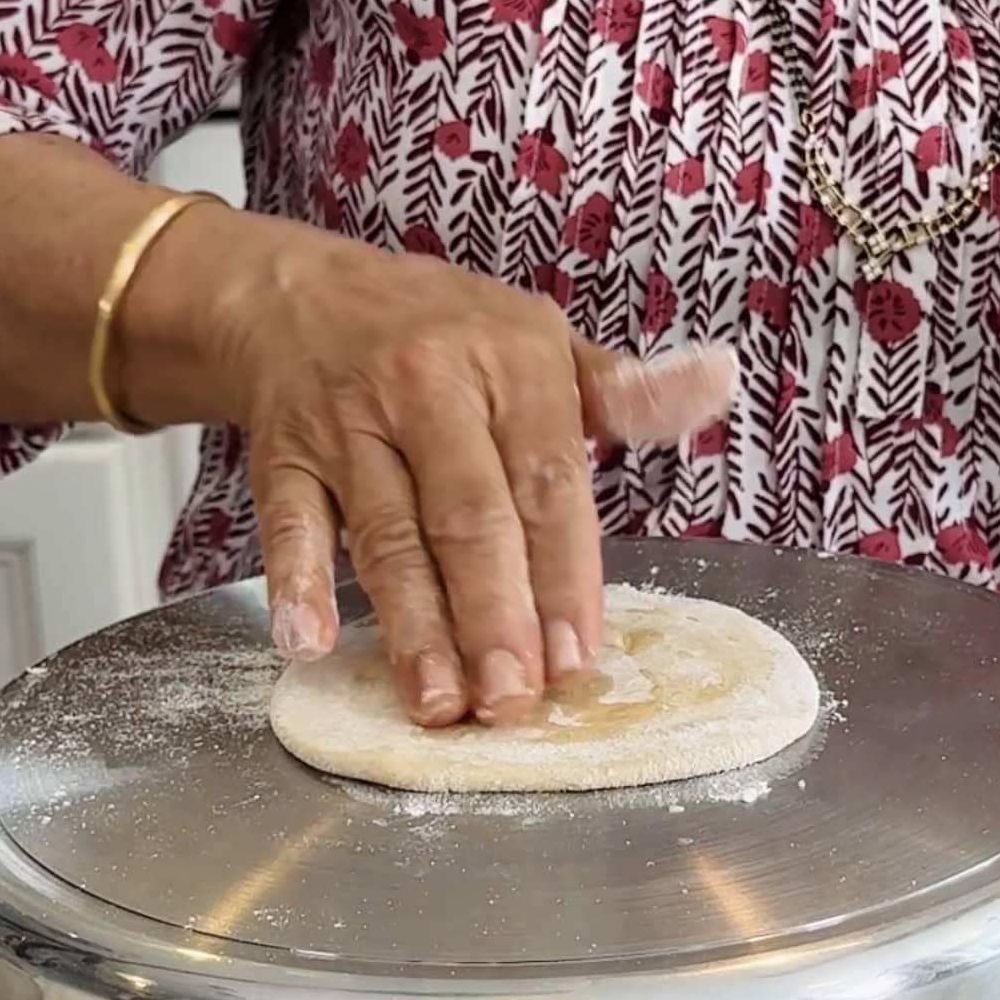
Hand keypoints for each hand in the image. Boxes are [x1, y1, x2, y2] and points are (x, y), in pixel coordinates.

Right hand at [212, 219, 736, 725]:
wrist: (303, 297)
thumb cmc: (444, 334)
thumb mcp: (542, 343)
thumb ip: (624, 391)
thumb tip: (716, 383)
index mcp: (511, 365)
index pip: (548, 483)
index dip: (563, 576)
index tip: (575, 657)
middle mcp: (428, 389)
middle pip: (467, 518)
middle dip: (493, 617)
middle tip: (511, 700)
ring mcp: (349, 425)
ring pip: (387, 535)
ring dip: (413, 625)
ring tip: (438, 701)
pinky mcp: (284, 455)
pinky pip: (288, 521)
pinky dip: (297, 581)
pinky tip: (308, 642)